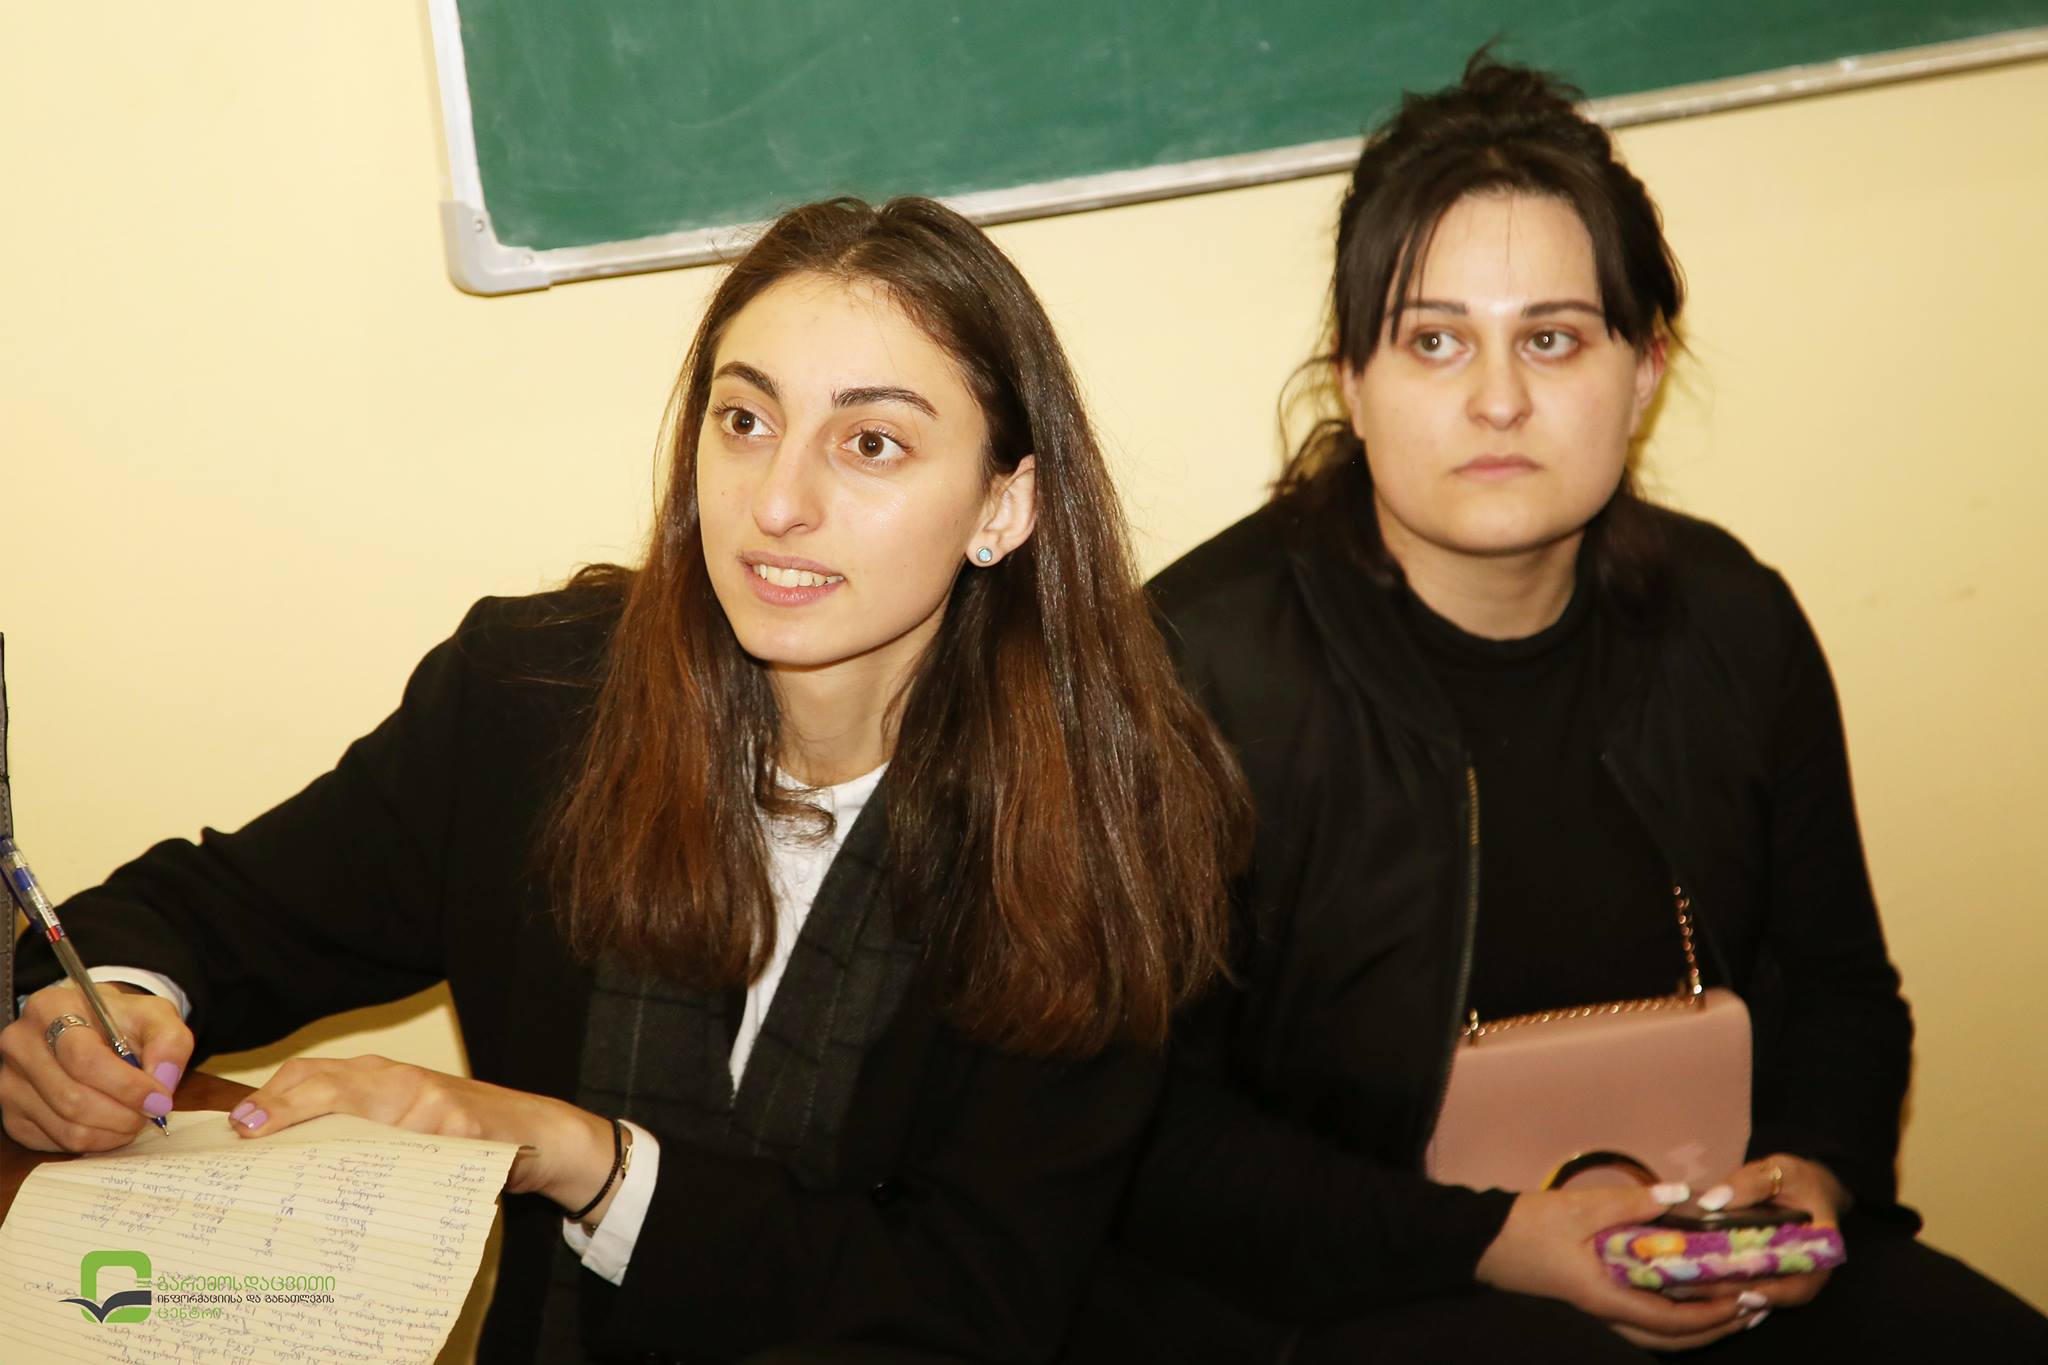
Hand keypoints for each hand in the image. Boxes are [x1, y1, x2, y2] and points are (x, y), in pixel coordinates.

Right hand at [0, 982, 190, 1151]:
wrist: (90, 1025)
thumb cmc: (120, 1021)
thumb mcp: (154, 1015)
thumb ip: (169, 1041)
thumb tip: (163, 1080)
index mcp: (51, 1009)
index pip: (85, 1059)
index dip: (127, 1086)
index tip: (160, 1099)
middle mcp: (20, 1044)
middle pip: (72, 1098)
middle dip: (123, 1114)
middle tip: (151, 1113)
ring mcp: (10, 1082)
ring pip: (66, 1127)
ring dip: (112, 1131)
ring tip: (135, 1117)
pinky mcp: (12, 1114)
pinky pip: (57, 1142)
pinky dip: (95, 1141)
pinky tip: (111, 1124)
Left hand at [231, 1055, 620, 1217]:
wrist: (531, 1130)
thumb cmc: (454, 1130)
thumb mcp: (399, 1117)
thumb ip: (353, 1124)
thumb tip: (274, 1147)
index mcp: (378, 1075)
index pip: (313, 1073)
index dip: (273, 1096)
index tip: (241, 1126)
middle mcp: (399, 1079)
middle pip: (330, 1085)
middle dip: (285, 1108)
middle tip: (250, 1134)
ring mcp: (430, 1098)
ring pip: (364, 1115)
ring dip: (328, 1141)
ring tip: (296, 1168)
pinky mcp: (458, 1124)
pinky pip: (414, 1148)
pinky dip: (388, 1166)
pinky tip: (371, 1189)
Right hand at [1476, 1184, 1752, 1350]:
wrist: (1479, 1240)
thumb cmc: (1526, 1226)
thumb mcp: (1579, 1208)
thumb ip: (1631, 1203)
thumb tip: (1681, 1196)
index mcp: (1606, 1296)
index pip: (1672, 1320)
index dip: (1713, 1315)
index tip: (1747, 1299)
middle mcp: (1605, 1312)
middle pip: (1671, 1339)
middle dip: (1716, 1328)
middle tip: (1753, 1309)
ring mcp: (1595, 1310)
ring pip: (1656, 1333)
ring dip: (1697, 1325)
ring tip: (1729, 1306)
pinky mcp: (1587, 1300)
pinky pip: (1640, 1319)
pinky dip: (1670, 1316)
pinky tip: (1680, 1296)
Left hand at [1675, 1154, 1845, 1324]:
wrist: (1802, 1183)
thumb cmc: (1797, 1177)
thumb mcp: (1781, 1170)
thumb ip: (1750, 1184)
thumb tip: (1711, 1202)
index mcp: (1819, 1253)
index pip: (1801, 1286)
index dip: (1774, 1294)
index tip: (1744, 1296)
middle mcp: (1801, 1272)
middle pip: (1768, 1293)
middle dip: (1732, 1296)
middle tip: (1695, 1289)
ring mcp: (1778, 1273)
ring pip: (1750, 1291)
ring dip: (1718, 1293)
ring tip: (1682, 1286)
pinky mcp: (1759, 1268)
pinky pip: (1739, 1280)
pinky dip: (1716, 1280)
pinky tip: (1686, 1278)